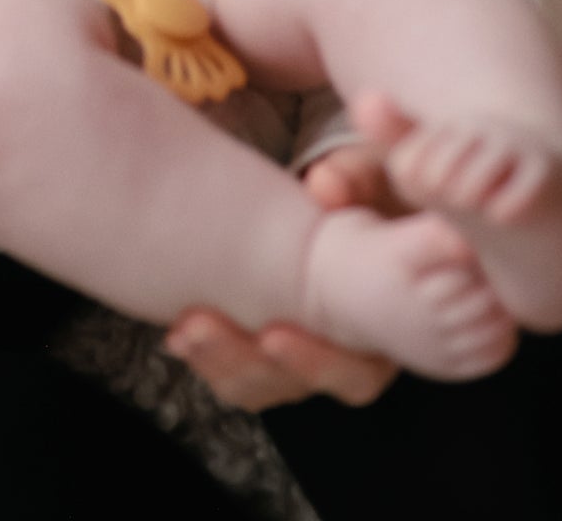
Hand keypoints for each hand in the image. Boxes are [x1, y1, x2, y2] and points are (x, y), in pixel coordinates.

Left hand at [162, 141, 400, 409]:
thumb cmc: (375, 190)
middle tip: (201, 325)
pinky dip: (207, 356)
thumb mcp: (374, 179)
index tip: (273, 335)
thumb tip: (325, 184)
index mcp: (385, 328)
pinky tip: (177, 335)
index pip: (357, 371)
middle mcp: (345, 351)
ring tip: (182, 331)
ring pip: (262, 381)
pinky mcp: (267, 338)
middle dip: (246, 361)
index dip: (316, 361)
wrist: (357, 193)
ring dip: (218, 360)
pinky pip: (238, 368)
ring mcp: (304, 349)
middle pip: (298, 382)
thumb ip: (357, 181)